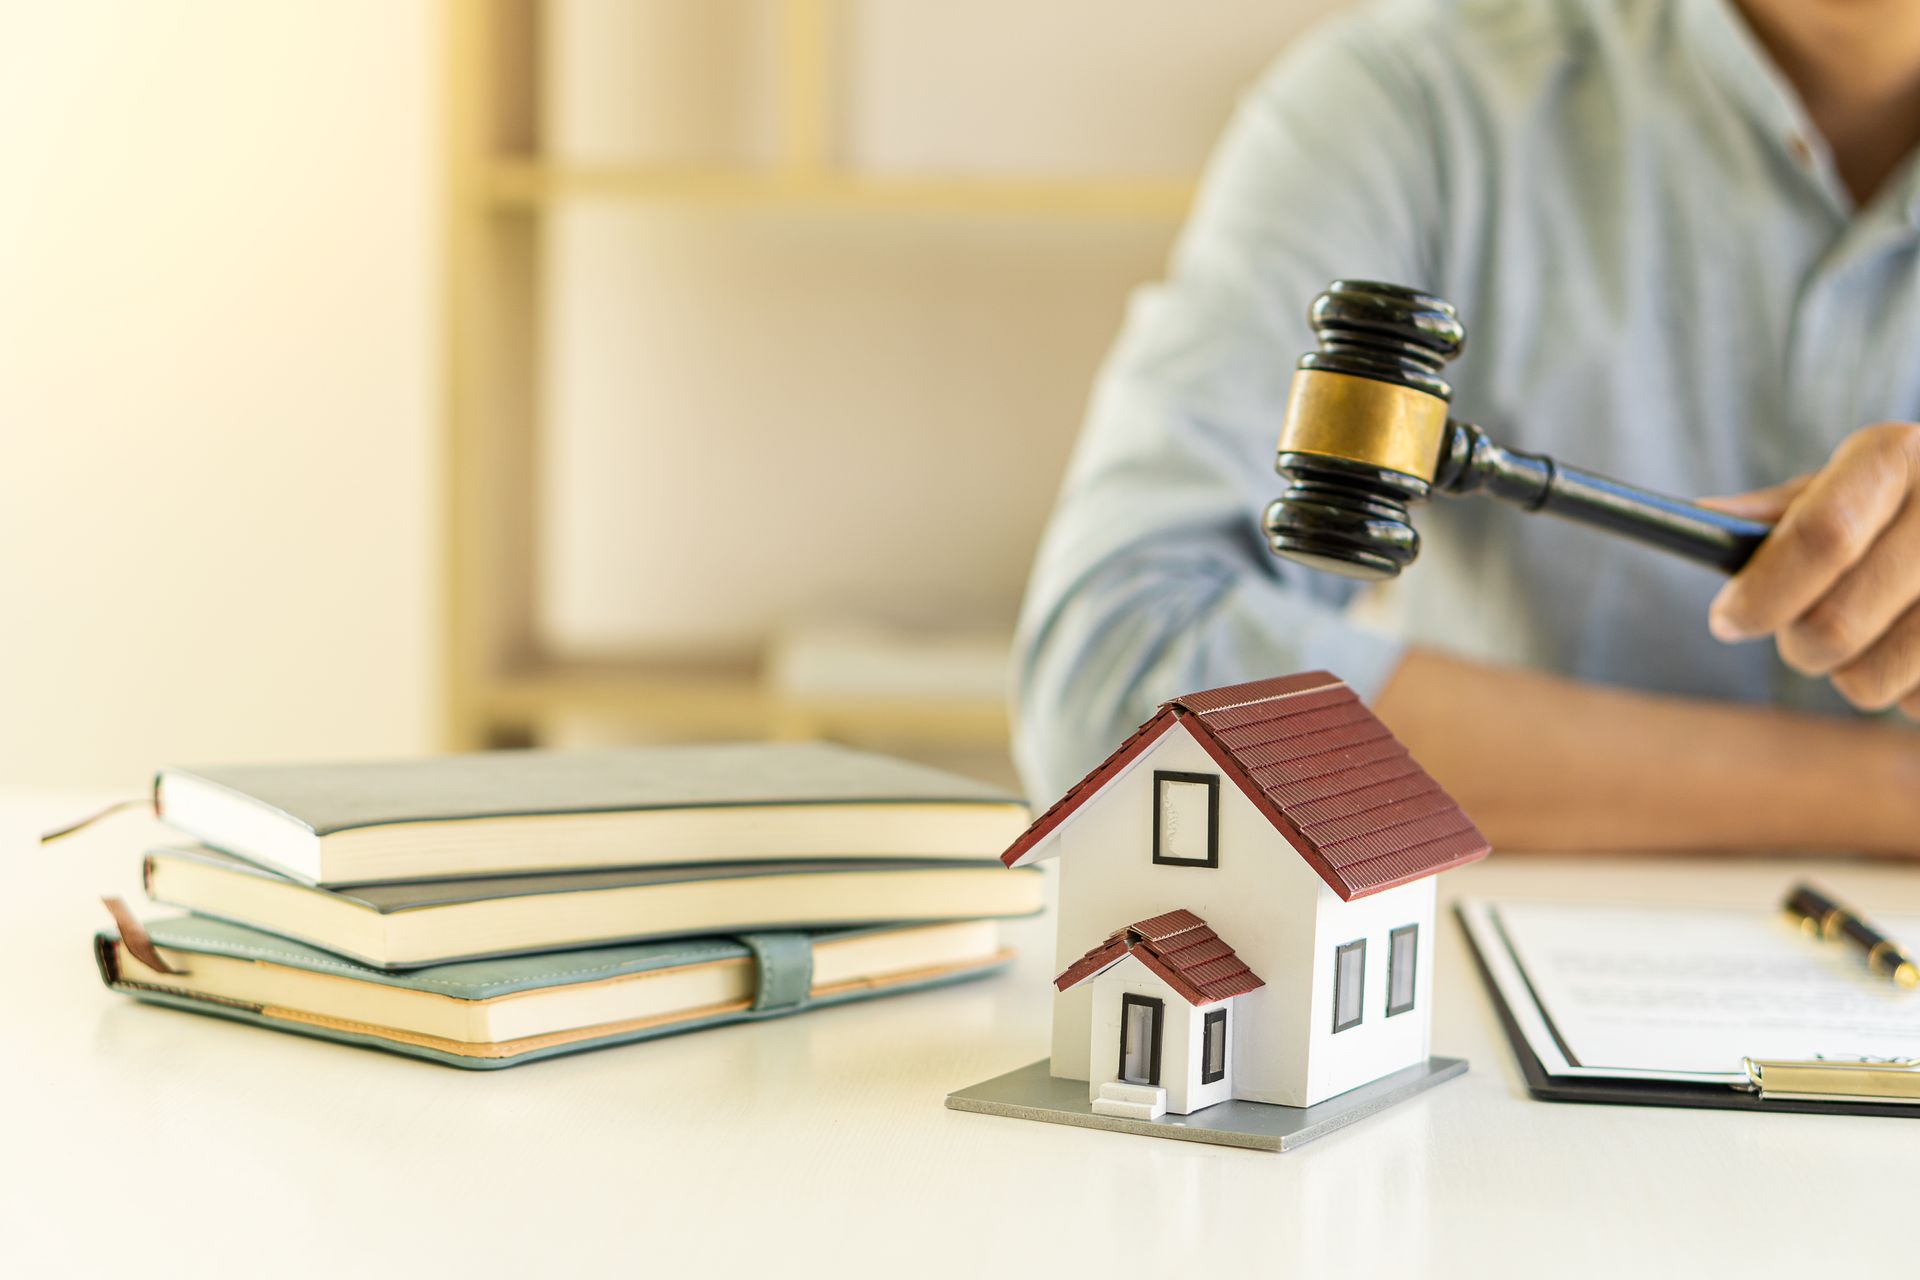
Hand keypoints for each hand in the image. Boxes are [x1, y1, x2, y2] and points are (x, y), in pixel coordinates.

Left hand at [1703, 422, 1919, 718]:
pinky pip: (1914, 704)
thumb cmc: (1893, 506)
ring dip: (1846, 673)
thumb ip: (1779, 512)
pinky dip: (1900, 688)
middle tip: (1797, 636)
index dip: (1763, 591)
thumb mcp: (1843, 487)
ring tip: (1868, 636)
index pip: (1823, 536)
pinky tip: (1915, 648)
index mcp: (1897, 458)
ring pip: (1869, 680)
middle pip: (1834, 623)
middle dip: (1795, 645)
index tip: (1726, 621)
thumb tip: (1702, 519)